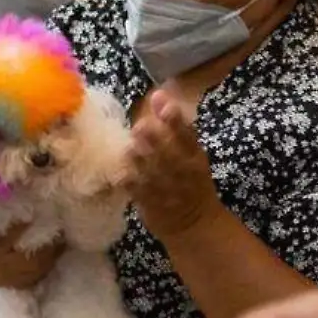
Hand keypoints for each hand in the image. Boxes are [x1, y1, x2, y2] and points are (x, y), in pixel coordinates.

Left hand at [124, 89, 217, 240]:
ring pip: (148, 169)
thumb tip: (157, 94)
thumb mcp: (191, 154)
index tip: (163, 102)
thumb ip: (174, 126)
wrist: (193, 224)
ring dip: (137, 156)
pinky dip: (126, 177)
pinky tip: (121, 169)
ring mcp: (165, 188)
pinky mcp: (148, 202)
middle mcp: (182, 171)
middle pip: (166, 151)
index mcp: (195, 156)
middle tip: (140, 127)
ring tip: (131, 148)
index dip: (175, 118)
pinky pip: (134, 188)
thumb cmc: (191, 182)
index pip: (187, 134)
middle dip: (152, 137)